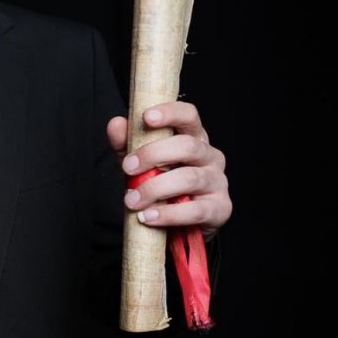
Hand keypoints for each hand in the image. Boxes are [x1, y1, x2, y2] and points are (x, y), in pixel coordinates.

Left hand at [106, 101, 230, 237]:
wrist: (175, 224)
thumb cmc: (160, 186)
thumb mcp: (139, 163)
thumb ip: (127, 143)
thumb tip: (117, 124)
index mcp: (193, 138)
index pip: (188, 115)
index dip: (170, 113)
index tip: (146, 117)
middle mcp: (210, 156)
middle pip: (187, 146)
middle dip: (153, 155)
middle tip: (127, 168)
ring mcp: (218, 182)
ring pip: (189, 178)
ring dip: (155, 189)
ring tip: (132, 201)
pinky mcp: (220, 208)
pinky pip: (195, 210)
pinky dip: (168, 214)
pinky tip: (148, 217)